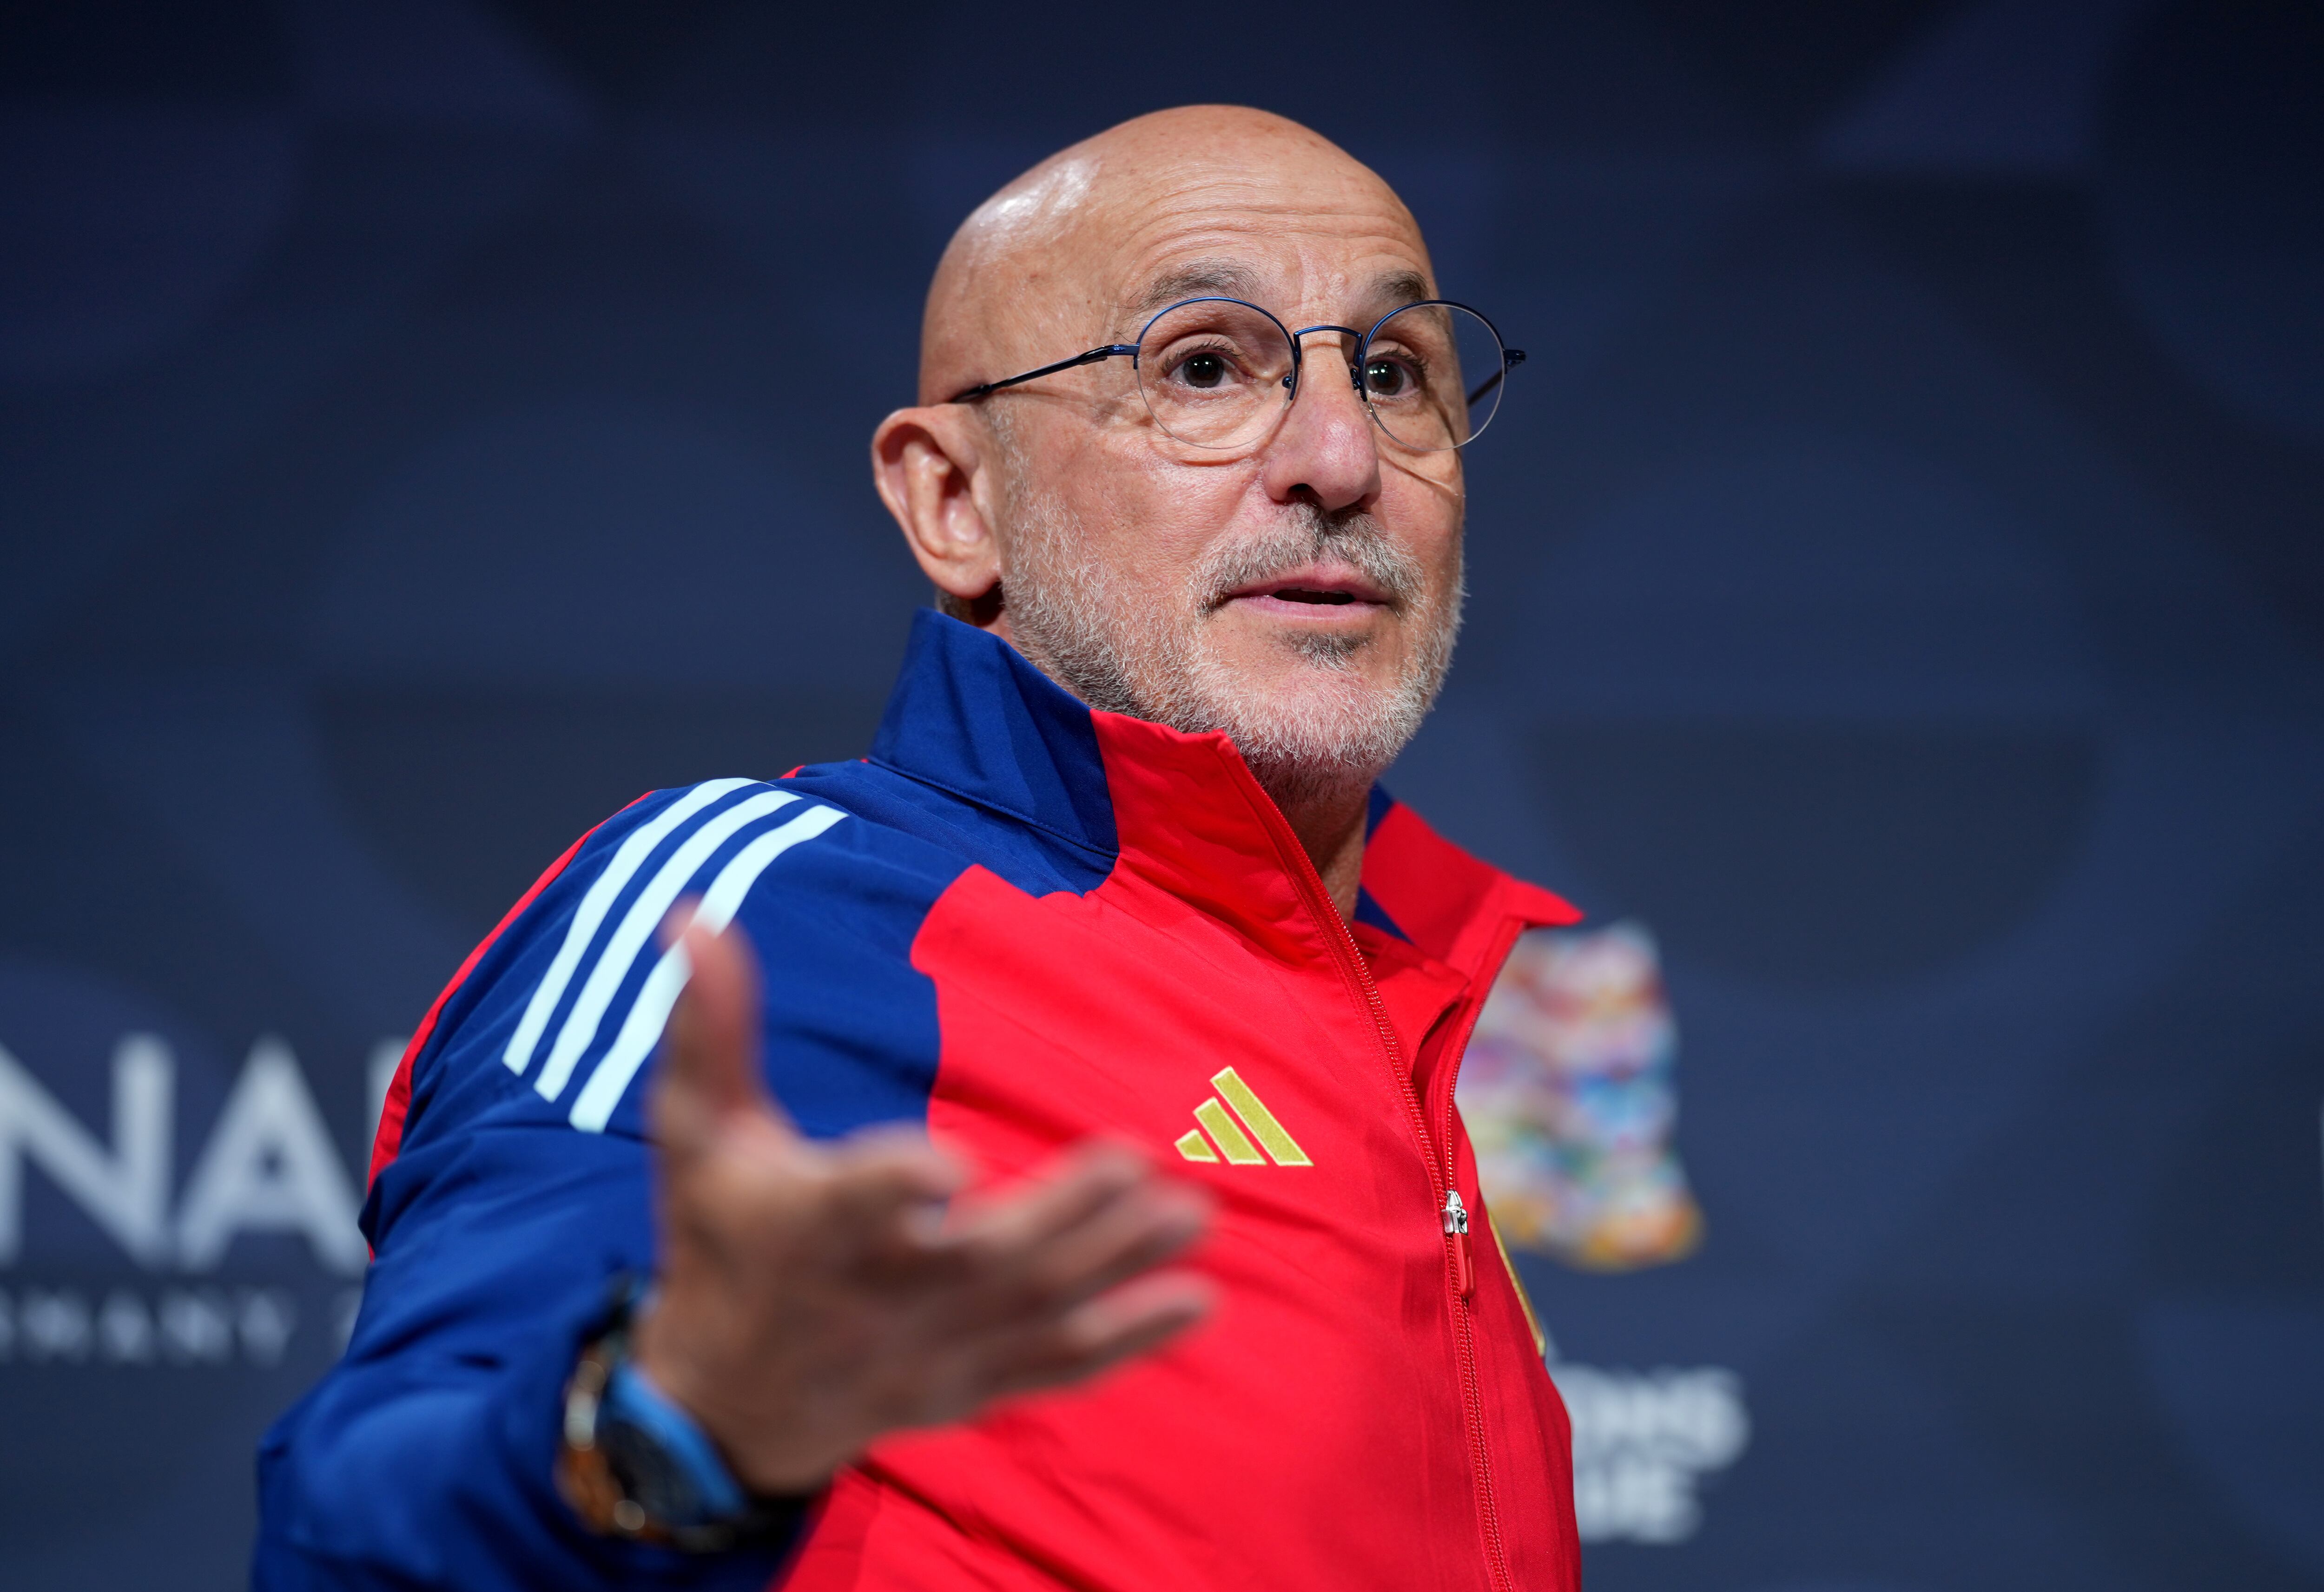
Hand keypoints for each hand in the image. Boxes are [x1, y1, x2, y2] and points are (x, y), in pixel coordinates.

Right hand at [630, 910, 1214, 1494]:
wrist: (722, 1410)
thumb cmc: (716, 1243)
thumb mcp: (697, 1135)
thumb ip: (711, 1026)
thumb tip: (691, 913)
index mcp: (804, 1231)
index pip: (850, 1205)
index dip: (894, 1184)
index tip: (949, 1160)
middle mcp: (874, 1300)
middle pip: (976, 1263)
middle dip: (1058, 1217)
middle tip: (1132, 1161)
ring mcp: (930, 1353)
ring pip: (1033, 1313)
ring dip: (1116, 1265)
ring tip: (1192, 1213)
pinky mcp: (969, 1387)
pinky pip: (1056, 1369)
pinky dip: (1129, 1340)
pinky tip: (1199, 1300)